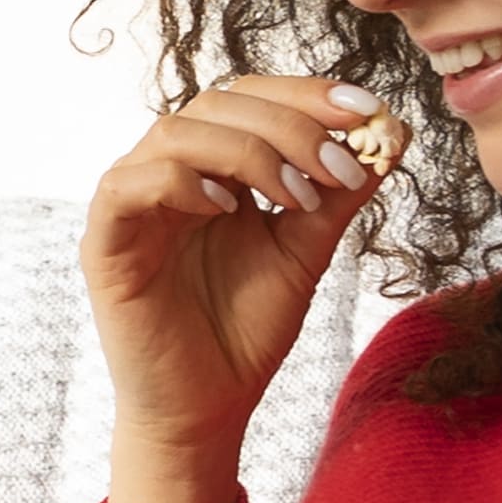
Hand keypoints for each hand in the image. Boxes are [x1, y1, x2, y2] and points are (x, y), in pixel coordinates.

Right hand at [80, 73, 392, 502]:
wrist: (208, 408)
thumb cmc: (247, 331)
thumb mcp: (308, 250)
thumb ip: (340, 194)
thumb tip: (396, 134)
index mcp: (212, 168)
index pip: (250, 99)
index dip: (305, 94)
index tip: (367, 111)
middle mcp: (168, 173)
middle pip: (216, 103)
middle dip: (288, 125)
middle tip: (338, 167)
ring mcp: (133, 204)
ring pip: (175, 131)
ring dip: (246, 151)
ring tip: (294, 197)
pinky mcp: (104, 243)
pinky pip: (129, 184)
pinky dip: (181, 182)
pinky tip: (227, 209)